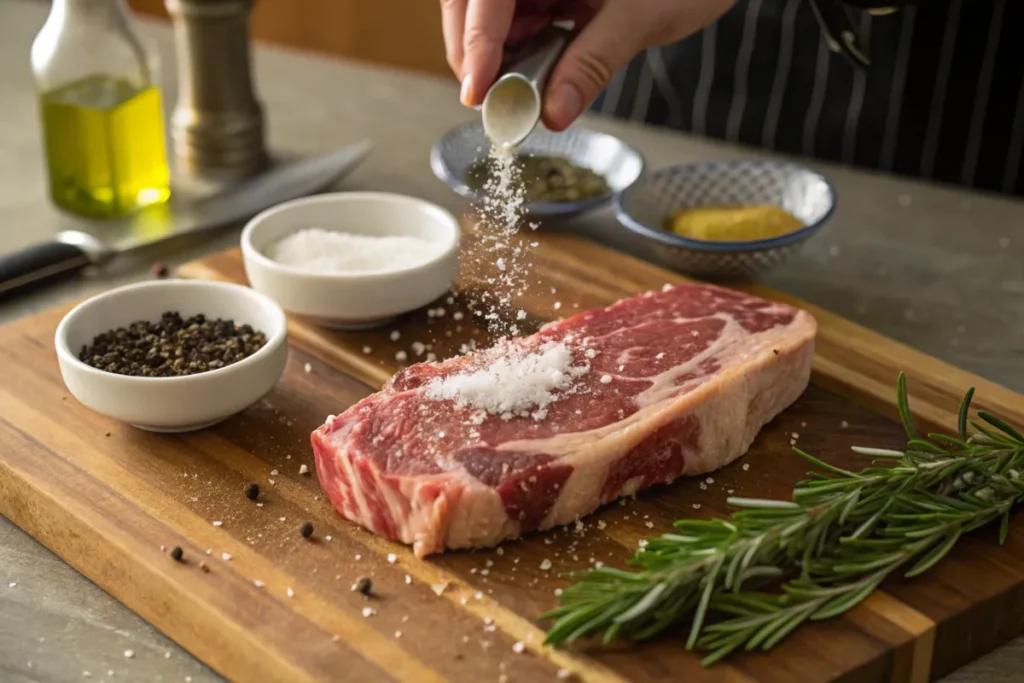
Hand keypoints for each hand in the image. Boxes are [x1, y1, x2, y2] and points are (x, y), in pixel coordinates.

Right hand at [440, 0, 735, 130]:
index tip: (477, 92)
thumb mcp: (641, 16)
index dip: (476, 42)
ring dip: (496, 56)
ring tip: (520, 89)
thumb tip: (553, 112)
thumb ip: (593, 62)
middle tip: (492, 102)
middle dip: (476, 52)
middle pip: (470, 3)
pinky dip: (518, 50)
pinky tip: (536, 71)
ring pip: (487, 15)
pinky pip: (515, 19)